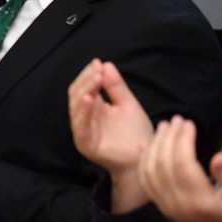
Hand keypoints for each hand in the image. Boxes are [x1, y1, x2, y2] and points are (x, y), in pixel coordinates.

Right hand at [67, 59, 153, 211]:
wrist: (146, 158)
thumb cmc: (137, 133)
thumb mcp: (128, 104)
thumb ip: (116, 87)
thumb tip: (105, 64)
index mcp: (93, 109)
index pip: (83, 88)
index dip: (88, 75)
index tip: (97, 63)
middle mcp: (85, 119)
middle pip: (77, 96)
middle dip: (86, 81)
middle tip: (96, 70)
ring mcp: (83, 132)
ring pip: (76, 109)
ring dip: (84, 92)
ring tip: (94, 80)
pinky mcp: (86, 144)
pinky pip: (80, 126)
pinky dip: (83, 112)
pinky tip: (90, 99)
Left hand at [139, 116, 221, 221]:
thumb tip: (219, 156)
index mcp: (200, 202)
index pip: (182, 164)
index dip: (182, 141)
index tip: (189, 122)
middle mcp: (177, 205)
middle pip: (163, 165)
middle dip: (168, 138)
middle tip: (176, 119)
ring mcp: (167, 207)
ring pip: (150, 171)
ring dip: (155, 145)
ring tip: (165, 126)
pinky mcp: (163, 206)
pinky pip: (146, 181)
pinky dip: (143, 160)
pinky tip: (147, 144)